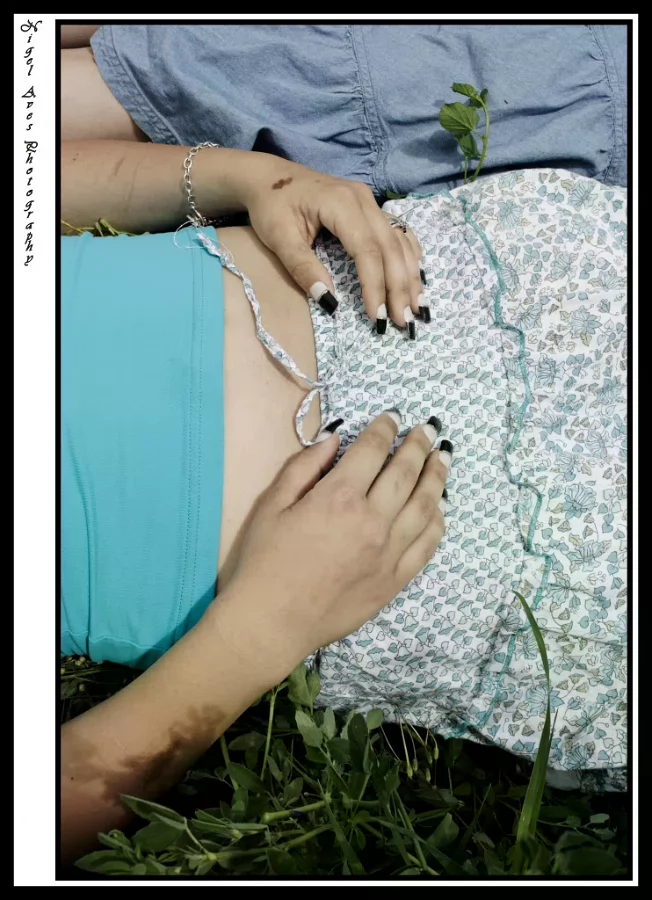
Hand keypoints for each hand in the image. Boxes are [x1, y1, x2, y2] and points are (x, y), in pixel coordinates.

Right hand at [215, 412, 450, 677]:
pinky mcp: (394, 581)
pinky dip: (437, 522)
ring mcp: (388, 553)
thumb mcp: (271, 504)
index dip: (385, 429)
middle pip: (406, 473)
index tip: (394, 417)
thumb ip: (304, 467)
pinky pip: (427, 546)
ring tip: (443, 458)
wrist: (270, 623)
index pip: (373, 451)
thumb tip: (334, 440)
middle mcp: (372, 521)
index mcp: (339, 497)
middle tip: (429, 429)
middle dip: (419, 445)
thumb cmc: (262, 562)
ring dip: (437, 477)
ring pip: (425, 506)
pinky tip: (440, 508)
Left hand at [237, 155, 424, 329]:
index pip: (367, 250)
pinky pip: (398, 233)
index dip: (375, 285)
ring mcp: (370, 201)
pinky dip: (409, 258)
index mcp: (340, 204)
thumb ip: (303, 268)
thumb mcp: (279, 238)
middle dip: (399, 287)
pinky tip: (416, 279)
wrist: (268, 177)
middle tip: (403, 321)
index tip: (376, 316)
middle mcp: (363, 199)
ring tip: (418, 308)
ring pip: (400, 241)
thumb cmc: (271, 206)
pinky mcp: (371, 207)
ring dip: (410, 276)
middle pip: (390, 248)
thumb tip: (329, 302)